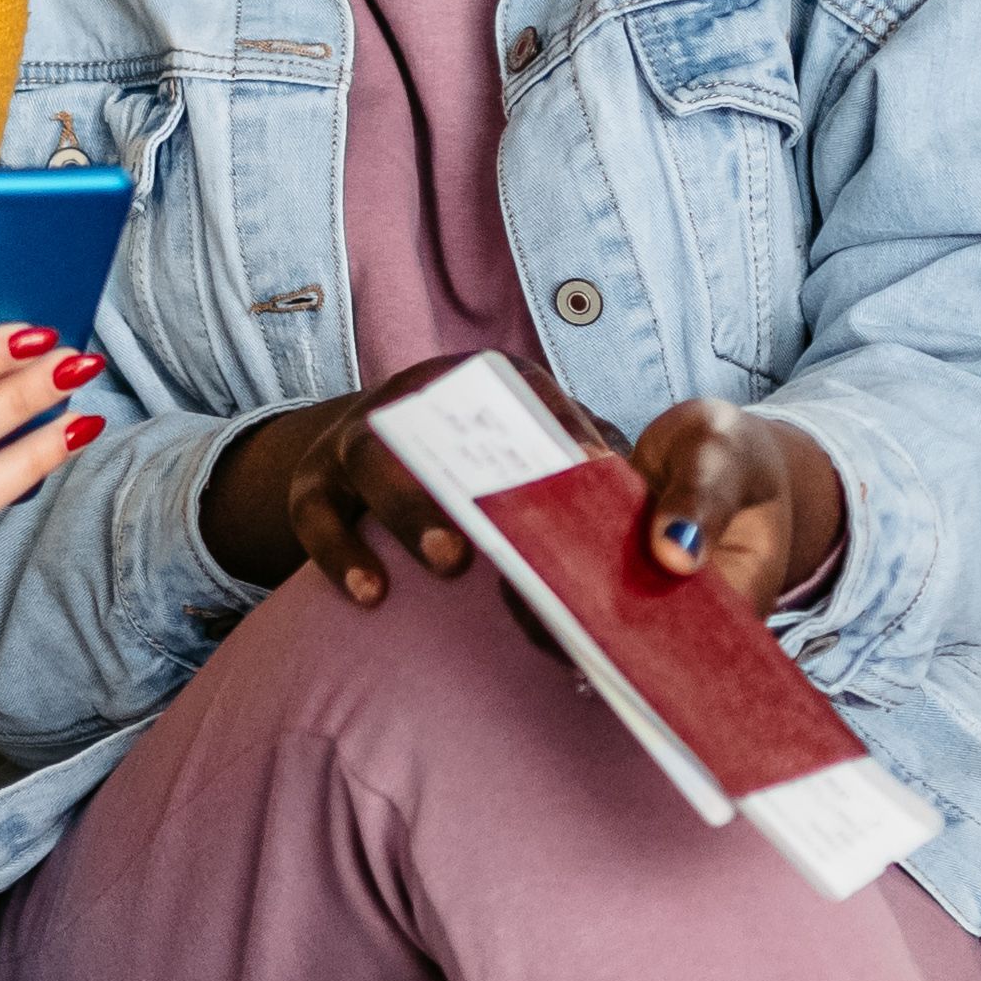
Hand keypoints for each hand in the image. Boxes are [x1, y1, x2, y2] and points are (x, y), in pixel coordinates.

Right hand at [192, 380, 855, 611]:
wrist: (379, 441)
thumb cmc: (488, 461)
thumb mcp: (539, 452)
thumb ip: (585, 478)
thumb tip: (668, 541)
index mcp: (484, 384)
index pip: (522, 393)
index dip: (558, 429)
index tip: (596, 472)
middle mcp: (415, 396)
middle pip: (433, 421)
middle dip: (479, 470)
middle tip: (512, 531)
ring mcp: (356, 435)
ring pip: (367, 457)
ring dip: (408, 510)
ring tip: (451, 563)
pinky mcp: (313, 480)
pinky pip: (313, 513)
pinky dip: (337, 552)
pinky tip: (372, 595)